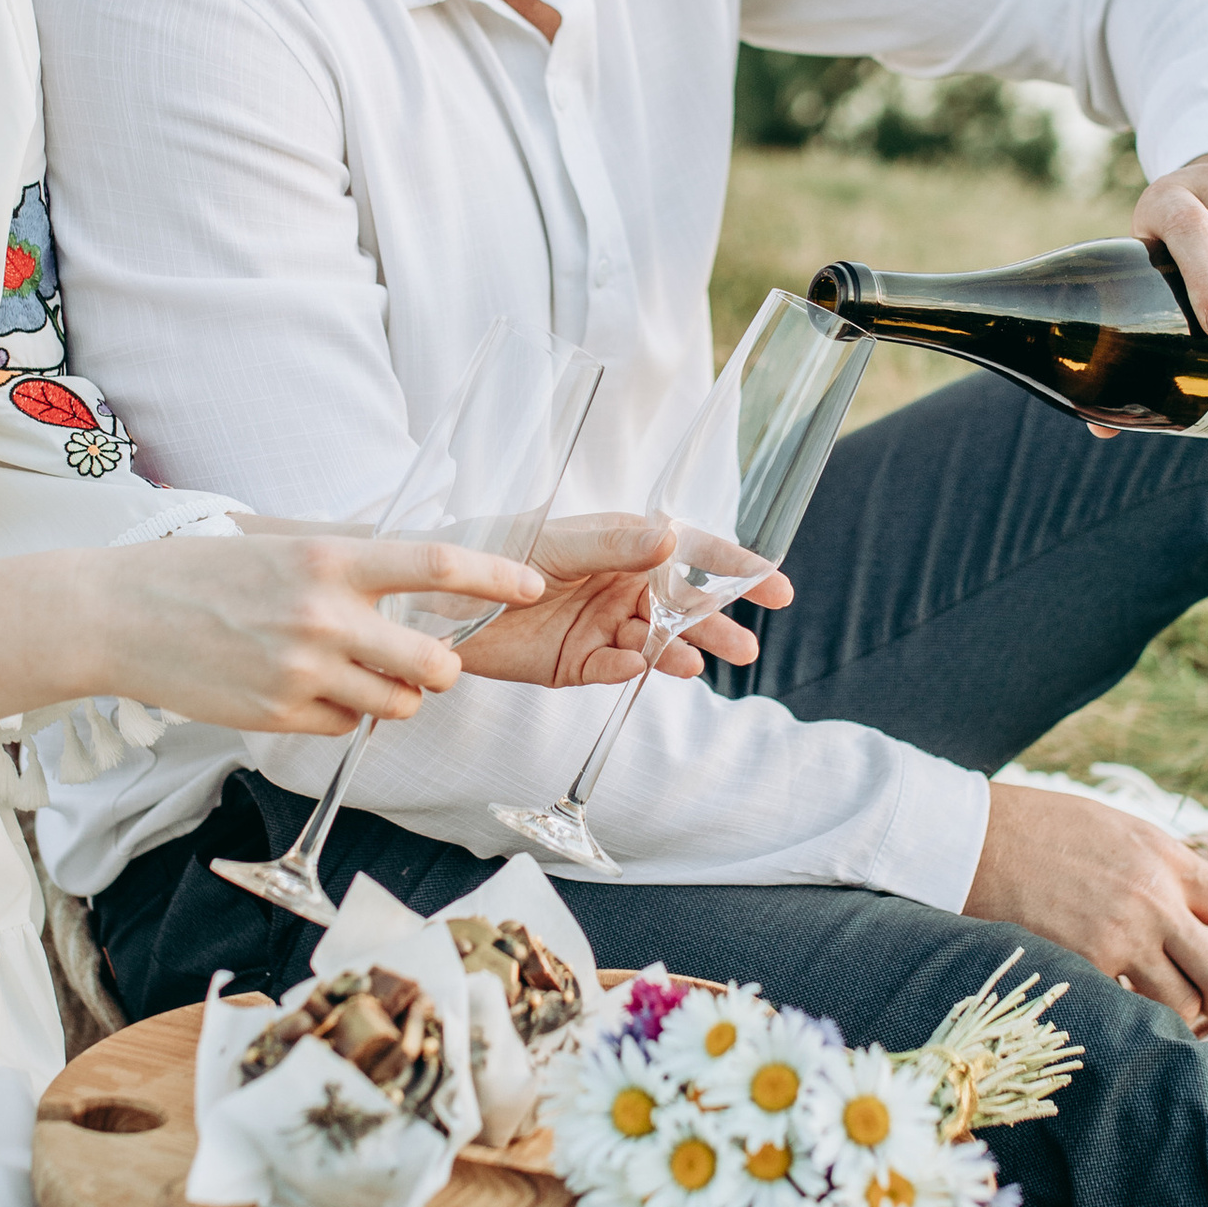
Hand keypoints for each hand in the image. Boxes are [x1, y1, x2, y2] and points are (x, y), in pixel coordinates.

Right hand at [110, 530, 543, 737]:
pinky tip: (304, 691)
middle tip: (428, 664)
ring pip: (397, 705)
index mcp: (327, 558)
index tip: (532, 584)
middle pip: (434, 663)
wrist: (120, 614)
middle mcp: (323, 614)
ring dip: (393, 698)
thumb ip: (346, 572)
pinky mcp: (279, 715)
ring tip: (355, 676)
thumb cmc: (203, 576)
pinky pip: (346, 726)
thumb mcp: (281, 552)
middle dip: (442, 671)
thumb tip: (411, 595)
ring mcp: (302, 670)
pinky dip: (341, 715)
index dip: (493, 578)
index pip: (434, 564)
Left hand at [456, 515, 795, 686]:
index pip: (692, 553)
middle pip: (683, 607)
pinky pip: (612, 668)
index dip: (734, 569)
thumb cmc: (497, 552)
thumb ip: (616, 545)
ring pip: (655, 643)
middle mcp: (621, 585)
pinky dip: (624, 668)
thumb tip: (673, 538)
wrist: (433, 602)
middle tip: (747, 647)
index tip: (774, 586)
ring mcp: (602, 627)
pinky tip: (630, 663)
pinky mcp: (578, 664)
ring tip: (695, 665)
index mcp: (624, 545)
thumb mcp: (559, 543)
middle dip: (716, 625)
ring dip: (678, 653)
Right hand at [963, 779, 1207, 1032]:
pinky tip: (1112, 1002)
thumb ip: (1163, 869)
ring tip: (1154, 1005)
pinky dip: (1127, 1015)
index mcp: (1167, 859)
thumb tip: (1201, 915)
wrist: (970, 838)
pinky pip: (1126, 1012)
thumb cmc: (1039, 830)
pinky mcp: (1082, 968)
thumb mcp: (1117, 829)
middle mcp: (1154, 901)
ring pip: (1181, 1007)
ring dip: (1175, 1015)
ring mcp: (1119, 938)